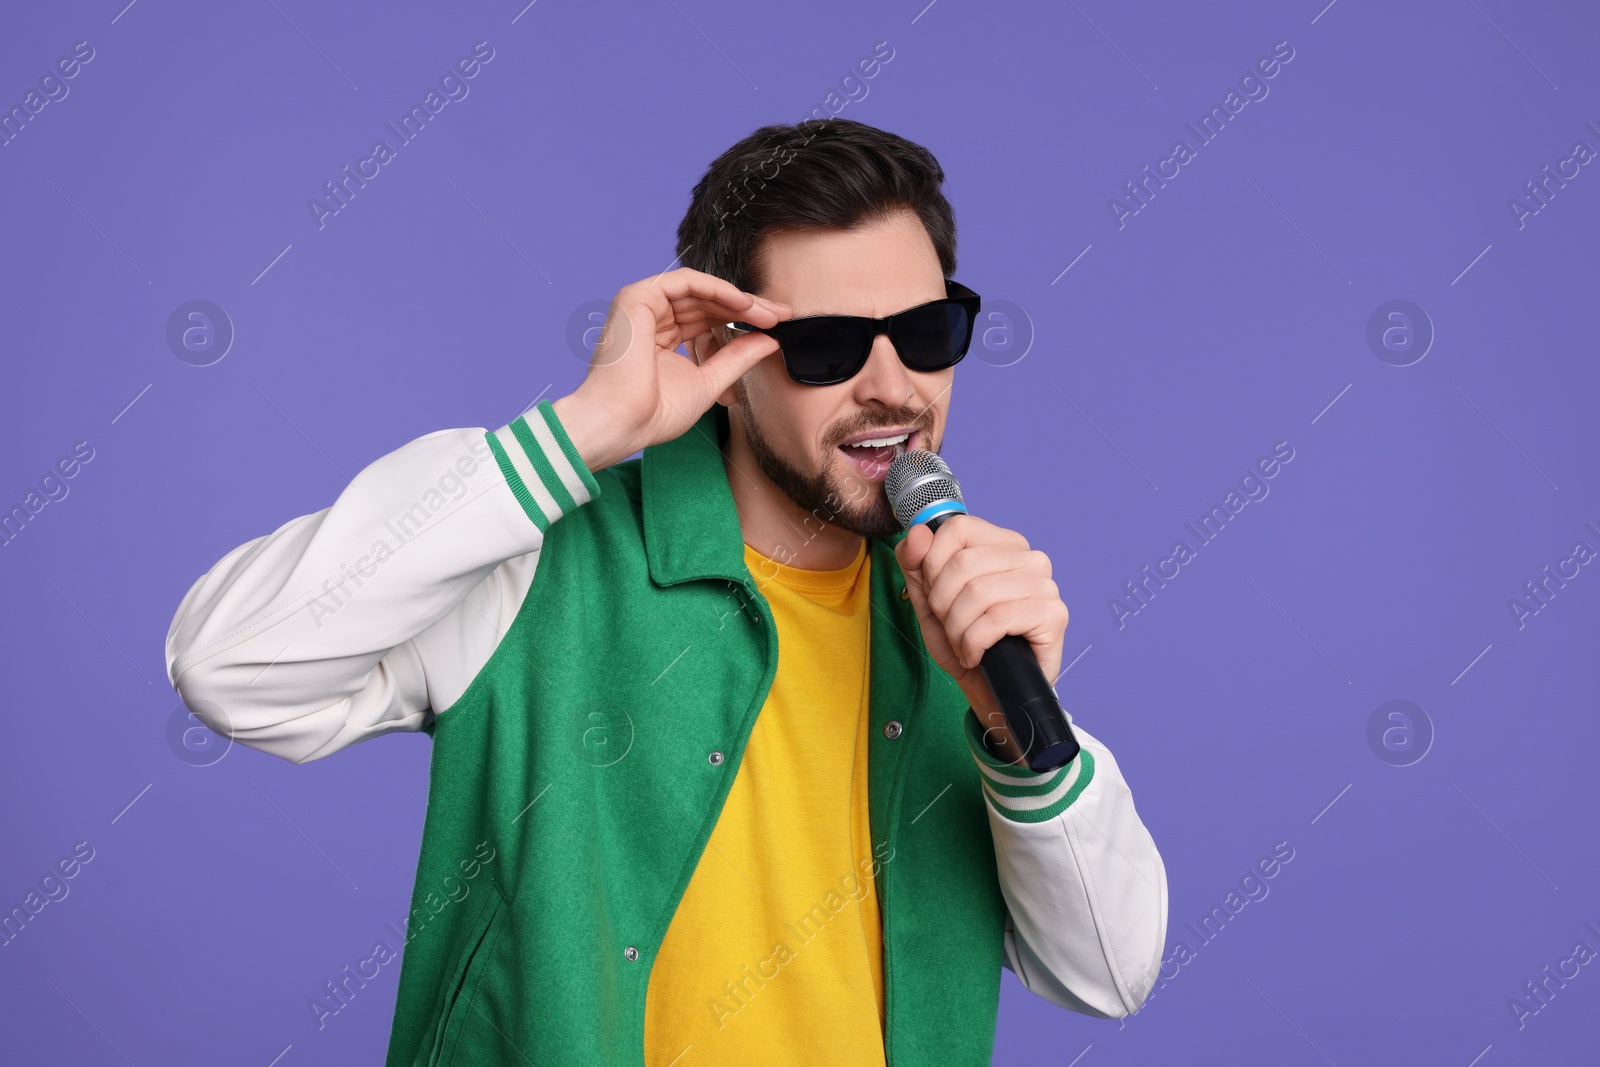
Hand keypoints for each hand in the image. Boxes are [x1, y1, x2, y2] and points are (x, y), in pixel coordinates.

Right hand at [551, 268, 790, 470]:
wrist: (622, 423)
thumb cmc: (654, 414)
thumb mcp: (709, 381)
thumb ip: (737, 358)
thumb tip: (770, 340)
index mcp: (661, 338)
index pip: (707, 320)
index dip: (741, 321)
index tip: (774, 326)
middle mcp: (650, 318)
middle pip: (706, 304)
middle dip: (746, 309)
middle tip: (779, 316)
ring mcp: (642, 306)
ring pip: (699, 290)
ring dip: (737, 300)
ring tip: (767, 313)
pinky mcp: (638, 297)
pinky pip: (686, 282)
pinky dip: (716, 289)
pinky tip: (743, 304)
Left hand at [894, 515, 1068, 733]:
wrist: (992, 693)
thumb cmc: (965, 644)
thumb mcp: (928, 603)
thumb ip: (916, 565)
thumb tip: (916, 533)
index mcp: (1002, 545)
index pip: (957, 528)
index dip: (932, 564)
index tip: (934, 596)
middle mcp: (1029, 558)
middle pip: (963, 563)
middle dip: (942, 604)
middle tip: (950, 628)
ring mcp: (1045, 585)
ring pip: (978, 592)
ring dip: (957, 628)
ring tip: (962, 644)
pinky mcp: (1053, 615)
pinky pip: (997, 619)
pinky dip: (974, 643)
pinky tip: (976, 655)